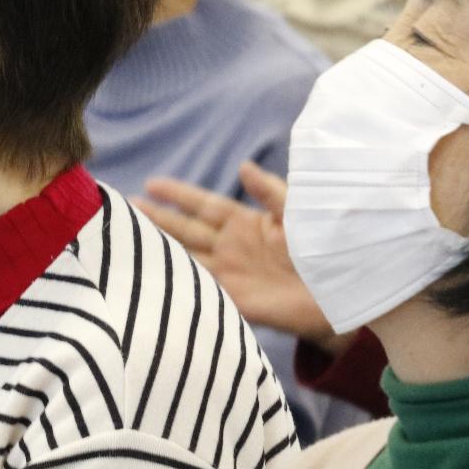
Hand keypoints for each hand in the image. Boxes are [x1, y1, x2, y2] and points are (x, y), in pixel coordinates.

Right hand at [137, 162, 332, 341]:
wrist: (347, 293)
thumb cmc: (329, 247)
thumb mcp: (302, 211)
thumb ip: (271, 192)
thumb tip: (242, 166)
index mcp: (247, 224)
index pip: (203, 205)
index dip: (178, 195)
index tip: (149, 183)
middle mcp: (231, 248)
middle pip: (184, 230)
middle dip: (155, 219)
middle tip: (121, 209)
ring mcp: (229, 275)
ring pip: (183, 258)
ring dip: (156, 249)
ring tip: (123, 238)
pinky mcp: (232, 301)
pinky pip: (196, 290)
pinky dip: (173, 284)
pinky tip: (146, 279)